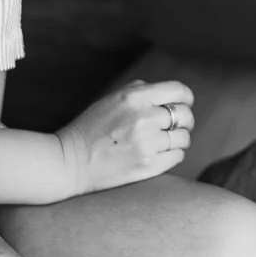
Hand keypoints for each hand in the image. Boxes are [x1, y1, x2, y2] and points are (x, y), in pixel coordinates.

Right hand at [55, 79, 194, 194]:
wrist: (70, 162)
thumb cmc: (90, 129)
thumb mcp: (111, 99)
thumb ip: (139, 91)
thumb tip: (169, 93)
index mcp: (135, 97)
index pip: (179, 91)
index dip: (186, 97)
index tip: (184, 103)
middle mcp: (144, 118)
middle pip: (186, 115)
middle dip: (185, 120)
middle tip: (176, 126)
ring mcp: (147, 143)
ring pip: (184, 138)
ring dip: (178, 140)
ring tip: (165, 142)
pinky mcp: (148, 165)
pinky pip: (178, 156)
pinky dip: (173, 155)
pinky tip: (160, 154)